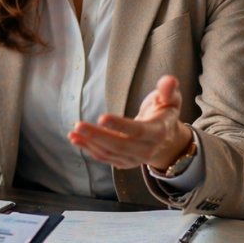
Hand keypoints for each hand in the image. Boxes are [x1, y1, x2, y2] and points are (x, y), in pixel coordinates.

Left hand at [68, 74, 191, 170]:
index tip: (101, 118)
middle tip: (79, 125)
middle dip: (98, 136)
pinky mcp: (124, 163)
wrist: (167, 140)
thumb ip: (168, 90)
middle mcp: (147, 149)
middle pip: (120, 145)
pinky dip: (89, 149)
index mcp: (158, 132)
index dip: (120, 125)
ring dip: (90, 144)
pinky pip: (105, 158)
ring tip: (73, 133)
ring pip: (110, 153)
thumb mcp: (170, 100)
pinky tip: (76, 140)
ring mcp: (135, 159)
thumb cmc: (164, 114)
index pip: (138, 131)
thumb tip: (170, 80)